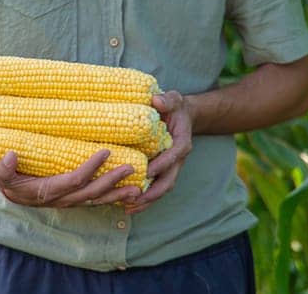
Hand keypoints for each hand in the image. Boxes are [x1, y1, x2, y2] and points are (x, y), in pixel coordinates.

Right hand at [0, 150, 140, 207]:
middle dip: (111, 182)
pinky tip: (126, 192)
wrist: (1, 181)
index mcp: (42, 192)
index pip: (72, 181)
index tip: (105, 152)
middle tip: (131, 169)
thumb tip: (12, 156)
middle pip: (89, 193)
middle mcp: (57, 200)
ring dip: (116, 194)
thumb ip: (2, 168)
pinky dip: (110, 197)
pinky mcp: (70, 198)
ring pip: (94, 200)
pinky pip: (93, 199)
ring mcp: (65, 201)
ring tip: (138, 188)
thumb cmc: (0, 172)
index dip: (90, 168)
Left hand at [126, 91, 194, 213]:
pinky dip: (143, 199)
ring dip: (146, 201)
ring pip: (161, 189)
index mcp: (181, 142)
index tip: (146, 172)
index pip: (174, 155)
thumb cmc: (173, 107)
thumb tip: (157, 100)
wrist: (180, 116)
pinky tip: (126, 206)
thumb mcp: (173, 99)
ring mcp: (170, 168)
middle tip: (134, 199)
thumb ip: (167, 100)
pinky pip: (154, 188)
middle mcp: (177, 159)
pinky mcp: (161, 172)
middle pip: (169, 180)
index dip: (162, 164)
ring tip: (128, 209)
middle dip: (153, 192)